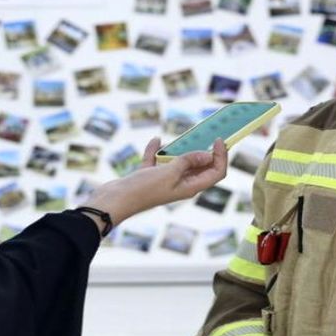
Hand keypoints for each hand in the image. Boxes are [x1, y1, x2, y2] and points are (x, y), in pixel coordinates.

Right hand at [82, 137, 227, 226]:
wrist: (114, 201)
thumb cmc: (142, 190)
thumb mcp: (169, 173)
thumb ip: (188, 161)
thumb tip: (207, 154)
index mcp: (189, 187)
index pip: (215, 173)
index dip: (221, 157)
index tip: (218, 140)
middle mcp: (180, 185)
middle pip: (200, 167)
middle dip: (205, 151)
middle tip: (207, 133)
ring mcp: (164, 181)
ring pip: (179, 162)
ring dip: (180, 150)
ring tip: (183, 136)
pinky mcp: (149, 177)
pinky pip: (157, 161)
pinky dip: (157, 151)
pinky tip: (155, 140)